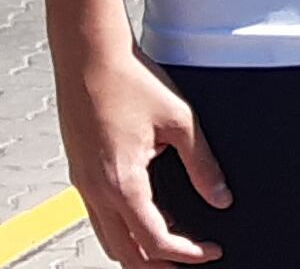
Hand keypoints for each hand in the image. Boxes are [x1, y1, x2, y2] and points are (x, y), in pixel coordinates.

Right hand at [57, 46, 226, 265]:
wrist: (87, 53)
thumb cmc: (131, 79)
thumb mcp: (180, 121)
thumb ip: (203, 164)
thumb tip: (221, 198)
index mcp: (122, 183)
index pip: (155, 241)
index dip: (187, 254)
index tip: (211, 250)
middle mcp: (95, 190)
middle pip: (125, 253)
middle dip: (158, 267)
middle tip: (190, 263)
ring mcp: (82, 183)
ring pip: (107, 238)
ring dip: (136, 253)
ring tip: (168, 252)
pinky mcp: (78, 171)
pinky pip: (98, 217)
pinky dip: (121, 231)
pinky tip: (142, 219)